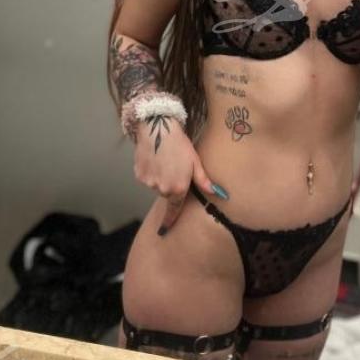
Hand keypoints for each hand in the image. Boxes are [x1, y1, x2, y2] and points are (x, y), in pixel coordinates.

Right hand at [132, 117, 224, 233]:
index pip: (174, 210)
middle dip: (171, 184)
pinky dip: (150, 170)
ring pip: (156, 185)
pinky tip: (155, 157)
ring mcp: (149, 182)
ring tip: (165, 159)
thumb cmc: (181, 144)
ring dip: (160, 176)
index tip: (164, 231)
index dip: (169, 221)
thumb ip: (204, 182)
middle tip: (174, 166)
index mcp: (178, 189)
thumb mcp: (196, 162)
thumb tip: (220, 194)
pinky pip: (146, 177)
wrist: (158, 128)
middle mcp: (162, 189)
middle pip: (167, 193)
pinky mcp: (139, 174)